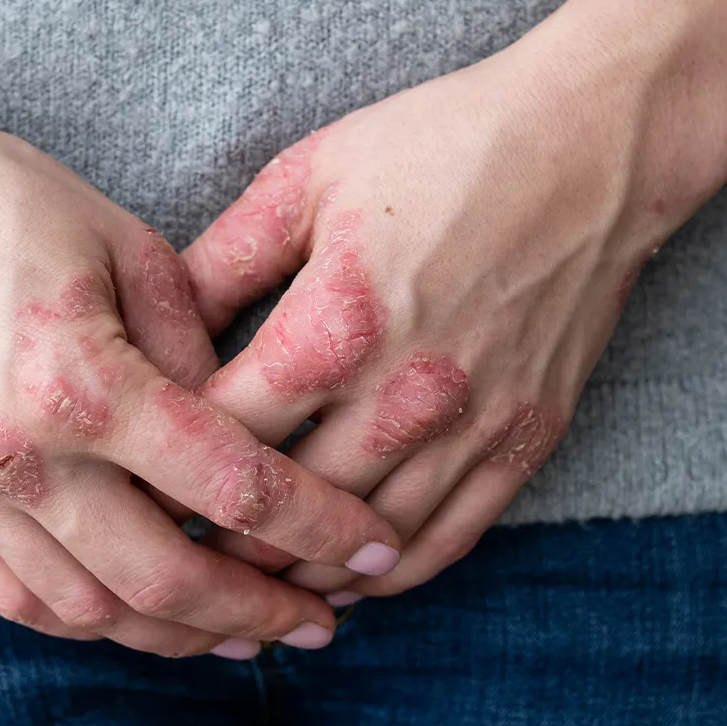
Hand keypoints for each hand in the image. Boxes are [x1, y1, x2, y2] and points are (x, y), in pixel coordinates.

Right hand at [0, 99, 399, 655]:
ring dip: (177, 635)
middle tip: (319, 622)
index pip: (228, 487)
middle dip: (257, 612)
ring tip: (242, 631)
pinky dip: (91, 621)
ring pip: (89, 611)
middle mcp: (18, 455)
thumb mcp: (129, 247)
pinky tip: (142, 616)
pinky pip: (18, 597)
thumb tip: (241, 434)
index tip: (371, 545)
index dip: (316, 526)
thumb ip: (197, 351)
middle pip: (162, 581)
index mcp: (79, 380)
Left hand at [182, 27, 694, 598]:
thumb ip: (223, 261)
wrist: (591, 145)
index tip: (135, 482)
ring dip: (296, 572)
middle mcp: (404, 395)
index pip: (222, 435)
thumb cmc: (442, 147)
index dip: (164, 467)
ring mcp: (473, 427)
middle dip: (217, 536)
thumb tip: (159, 333)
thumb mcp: (308, 178)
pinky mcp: (526, 441)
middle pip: (285, 507)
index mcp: (333, 326)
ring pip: (364, 544)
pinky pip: (448, 540)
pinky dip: (389, 574)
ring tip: (244, 580)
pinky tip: (347, 578)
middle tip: (172, 548)